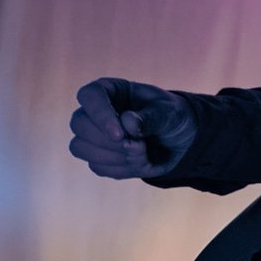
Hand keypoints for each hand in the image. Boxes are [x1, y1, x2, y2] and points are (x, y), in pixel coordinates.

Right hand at [70, 78, 196, 178]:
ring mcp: (94, 135)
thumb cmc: (172, 117)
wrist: (182, 139)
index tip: (120, 134)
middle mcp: (96, 111)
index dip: (100, 116)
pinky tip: (142, 163)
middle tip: (139, 145)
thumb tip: (127, 123)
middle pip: (78, 124)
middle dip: (108, 141)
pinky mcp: (99, 157)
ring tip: (143, 154)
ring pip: (80, 147)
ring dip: (114, 157)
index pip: (90, 96)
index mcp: (111, 90)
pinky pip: (97, 167)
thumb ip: (151, 117)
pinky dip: (122, 169)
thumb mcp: (170, 113)